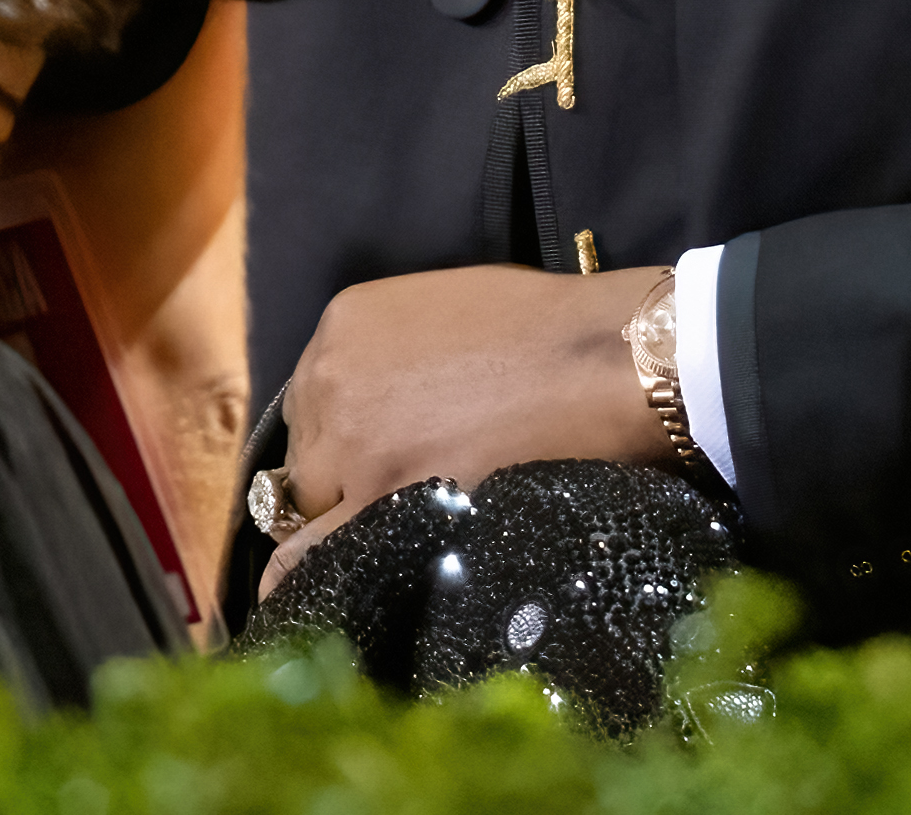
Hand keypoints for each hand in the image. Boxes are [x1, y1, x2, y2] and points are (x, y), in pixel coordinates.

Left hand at [261, 262, 668, 594]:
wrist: (603, 360)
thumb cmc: (545, 327)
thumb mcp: (445, 312)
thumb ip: (395, 357)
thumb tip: (391, 410)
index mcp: (343, 324)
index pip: (317, 402)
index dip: (350, 435)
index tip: (385, 454)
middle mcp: (327, 381)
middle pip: (309, 456)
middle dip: (346, 479)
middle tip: (408, 493)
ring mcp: (344, 447)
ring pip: (310, 509)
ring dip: (345, 524)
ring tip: (403, 533)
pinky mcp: (371, 504)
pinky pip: (307, 560)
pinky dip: (314, 579)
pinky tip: (327, 598)